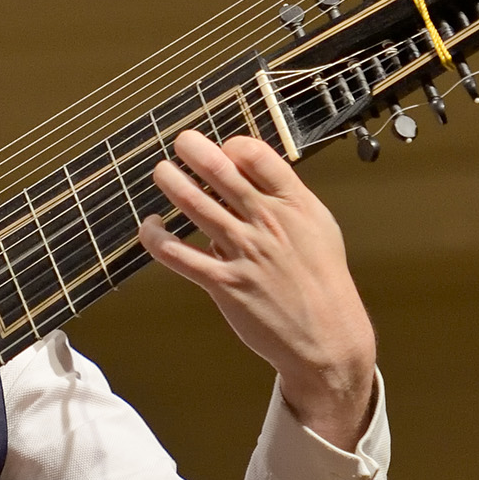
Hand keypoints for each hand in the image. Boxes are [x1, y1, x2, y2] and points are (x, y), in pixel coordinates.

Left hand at [138, 131, 376, 449]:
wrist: (329, 337)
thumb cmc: (321, 280)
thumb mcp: (318, 227)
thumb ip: (285, 199)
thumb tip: (250, 174)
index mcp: (294, 205)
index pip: (256, 157)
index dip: (232, 147)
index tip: (222, 152)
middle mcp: (267, 223)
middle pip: (221, 172)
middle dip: (193, 150)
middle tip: (181, 142)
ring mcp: (244, 252)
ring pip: (195, 205)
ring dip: (171, 182)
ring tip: (161, 171)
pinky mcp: (224, 283)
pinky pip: (178, 254)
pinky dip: (156, 237)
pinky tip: (149, 227)